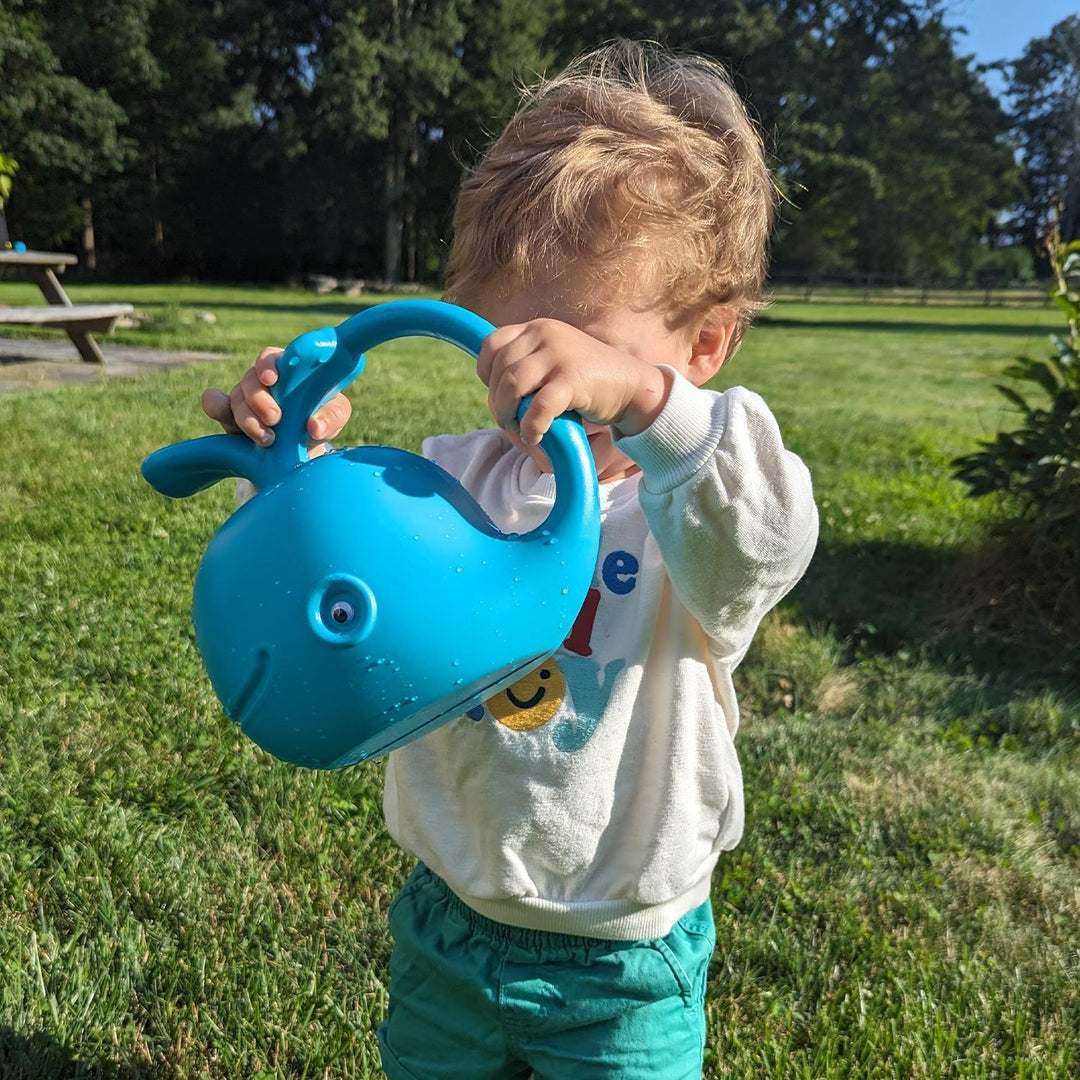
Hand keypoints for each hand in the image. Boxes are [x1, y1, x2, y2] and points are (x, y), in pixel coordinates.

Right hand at [201, 347, 351, 454]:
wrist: (304, 449)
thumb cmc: (321, 420)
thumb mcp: (334, 417)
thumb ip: (331, 418)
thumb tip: (314, 427)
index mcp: (287, 371)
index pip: (271, 358)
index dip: (268, 365)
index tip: (271, 379)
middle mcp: (262, 381)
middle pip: (250, 380)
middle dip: (259, 400)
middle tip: (275, 419)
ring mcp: (245, 399)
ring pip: (236, 401)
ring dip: (249, 420)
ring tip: (268, 440)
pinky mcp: (231, 418)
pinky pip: (215, 406)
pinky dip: (215, 407)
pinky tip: (219, 410)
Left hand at [476, 319, 669, 444]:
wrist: (632, 386)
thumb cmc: (588, 380)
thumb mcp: (553, 361)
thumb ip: (526, 367)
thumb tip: (492, 398)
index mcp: (537, 327)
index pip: (491, 344)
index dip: (486, 374)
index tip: (498, 394)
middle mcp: (545, 333)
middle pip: (499, 370)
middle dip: (497, 402)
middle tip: (509, 421)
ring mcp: (560, 354)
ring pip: (512, 386)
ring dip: (508, 414)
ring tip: (519, 428)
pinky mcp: (573, 378)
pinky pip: (537, 407)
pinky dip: (531, 427)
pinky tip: (536, 437)